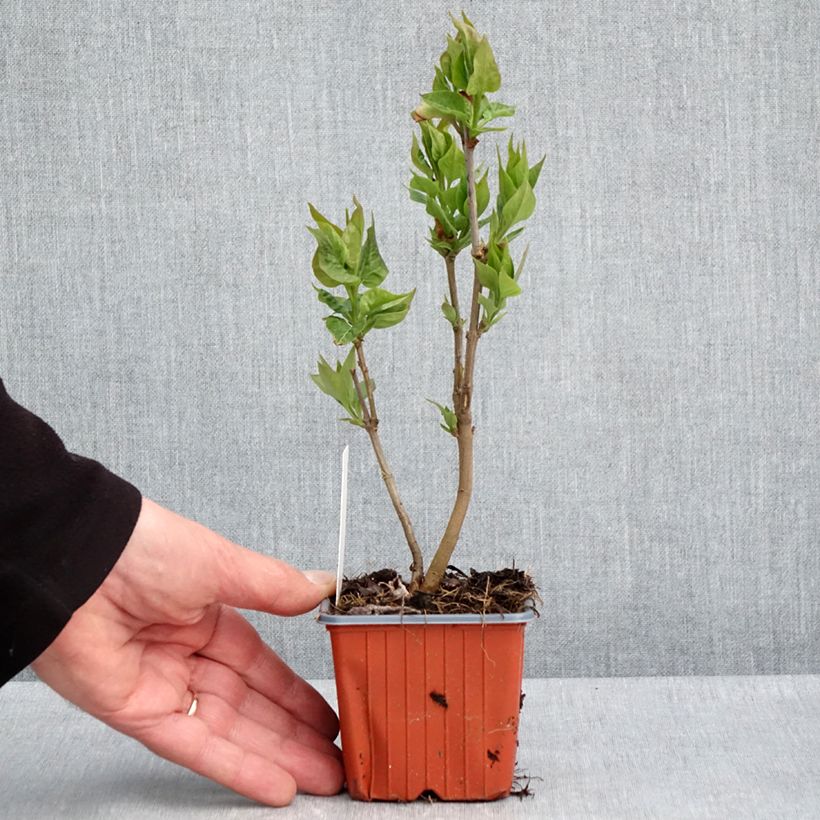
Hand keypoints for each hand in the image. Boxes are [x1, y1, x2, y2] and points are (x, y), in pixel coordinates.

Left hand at [32, 497, 343, 805]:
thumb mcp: (223, 565)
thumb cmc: (145, 549)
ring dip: (276, 758)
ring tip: (320, 778)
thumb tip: (321, 586)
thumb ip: (274, 586)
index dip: (295, 694)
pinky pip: (193, 747)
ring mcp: (163, 686)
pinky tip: (275, 784)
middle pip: (251, 706)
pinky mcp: (137, 713)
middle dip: (294, 735)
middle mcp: (188, 655)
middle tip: (334, 760)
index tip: (328, 714)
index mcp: (209, 617)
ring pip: (230, 732)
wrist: (79, 563)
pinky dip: (235, 767)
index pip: (261, 667)